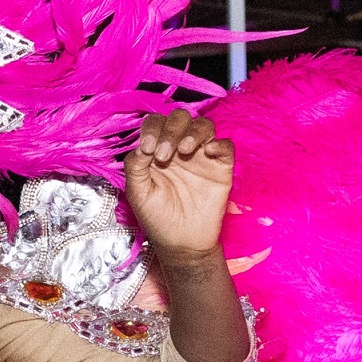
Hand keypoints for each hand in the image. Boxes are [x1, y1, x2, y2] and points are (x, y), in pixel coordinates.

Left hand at [126, 111, 233, 259]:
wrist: (182, 243)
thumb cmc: (157, 217)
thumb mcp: (138, 193)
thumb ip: (135, 166)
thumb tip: (142, 144)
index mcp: (157, 149)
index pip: (155, 123)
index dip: (151, 129)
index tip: (147, 150)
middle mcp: (179, 147)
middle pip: (180, 118)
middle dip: (171, 129)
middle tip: (163, 155)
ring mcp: (201, 156)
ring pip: (204, 125)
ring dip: (193, 132)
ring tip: (184, 151)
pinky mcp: (221, 167)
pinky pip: (226, 146)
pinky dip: (219, 144)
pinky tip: (208, 153)